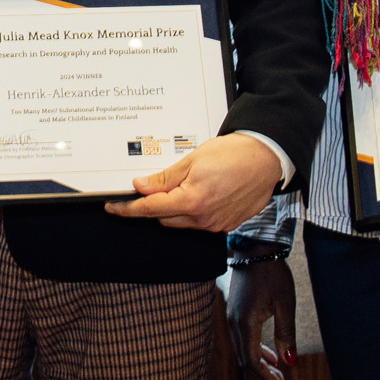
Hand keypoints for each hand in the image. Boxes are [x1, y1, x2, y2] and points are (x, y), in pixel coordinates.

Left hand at [109, 132, 282, 232]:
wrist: (266, 158)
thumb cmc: (234, 155)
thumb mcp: (192, 160)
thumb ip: (165, 178)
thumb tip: (140, 187)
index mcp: (192, 201)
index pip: (150, 209)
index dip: (127, 209)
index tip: (113, 207)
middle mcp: (204, 218)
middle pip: (164, 218)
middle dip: (155, 204)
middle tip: (156, 185)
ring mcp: (217, 224)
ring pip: (182, 222)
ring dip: (175, 208)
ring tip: (186, 184)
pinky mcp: (228, 224)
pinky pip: (201, 222)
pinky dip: (194, 210)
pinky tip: (202, 192)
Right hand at [225, 260, 295, 379]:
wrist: (255, 249)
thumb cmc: (273, 274)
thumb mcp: (285, 304)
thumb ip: (286, 334)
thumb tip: (291, 362)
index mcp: (245, 323)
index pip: (252, 361)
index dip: (266, 378)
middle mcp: (233, 323)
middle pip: (245, 359)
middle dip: (263, 374)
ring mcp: (231, 317)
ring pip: (243, 350)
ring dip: (259, 363)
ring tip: (279, 371)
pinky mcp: (234, 312)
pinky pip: (242, 339)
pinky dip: (255, 350)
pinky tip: (270, 352)